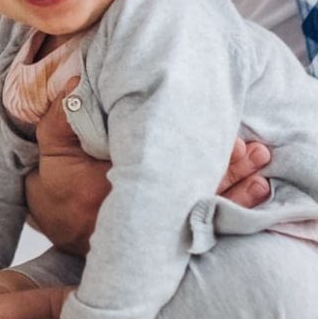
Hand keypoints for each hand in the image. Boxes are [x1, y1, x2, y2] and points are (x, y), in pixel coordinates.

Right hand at [25, 104, 270, 254]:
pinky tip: (254, 195)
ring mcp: (151, 235)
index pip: (161, 175)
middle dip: (227, 177)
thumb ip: (65, 114)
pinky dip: (228, 212)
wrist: (59, 219)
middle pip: (189, 198)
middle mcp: (135, 219)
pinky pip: (200, 230)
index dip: (202, 162)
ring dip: (234, 197)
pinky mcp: (165, 240)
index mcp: (108, 192)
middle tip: (257, 154)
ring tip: (262, 175)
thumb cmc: (61, 178)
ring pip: (199, 217)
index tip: (232, 145)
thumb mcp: (55, 143)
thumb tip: (78, 78)